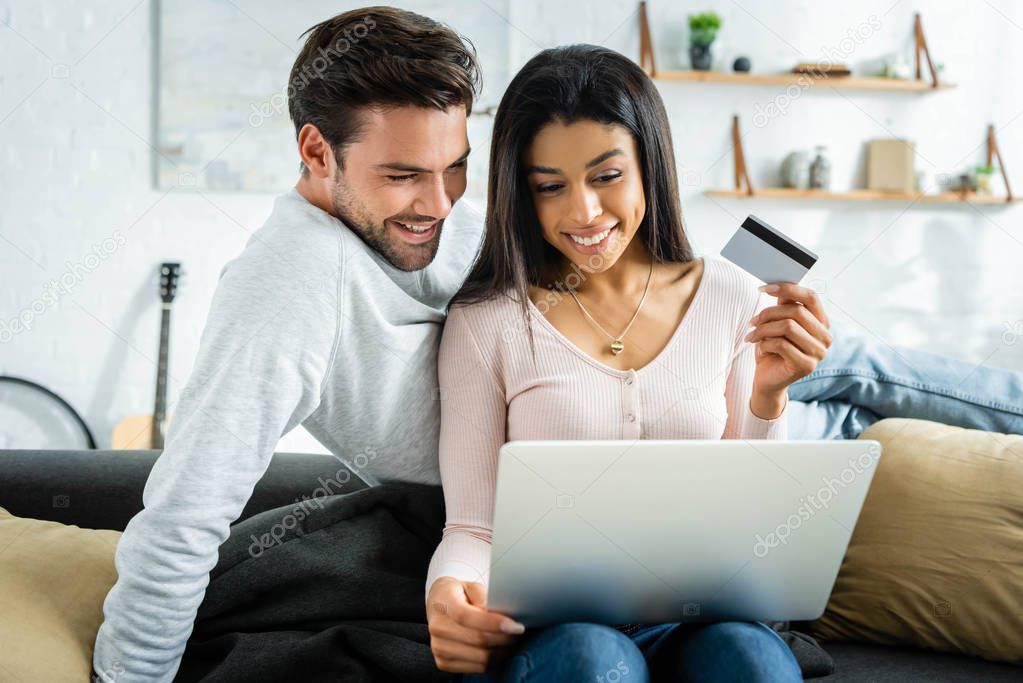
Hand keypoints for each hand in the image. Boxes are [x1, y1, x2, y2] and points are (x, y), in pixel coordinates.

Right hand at [426, 577, 524, 673]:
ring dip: (500, 651)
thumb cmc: (459, 594)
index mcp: (444, 604)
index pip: (468, 617)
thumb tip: (498, 613)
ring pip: (480, 657)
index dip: (494, 623)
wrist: (438, 605)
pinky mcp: (443, 663)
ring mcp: (438, 647)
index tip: (515, 626)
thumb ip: (484, 597)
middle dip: (504, 638)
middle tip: (517, 632)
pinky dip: (492, 661)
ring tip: (509, 640)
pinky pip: (476, 668)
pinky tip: (497, 649)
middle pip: (477, 640)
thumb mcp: (471, 586)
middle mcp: (437, 627)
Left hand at [744, 283, 831, 404]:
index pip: (811, 297)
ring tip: (752, 334)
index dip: (787, 289)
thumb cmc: (773, 348)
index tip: (763, 288)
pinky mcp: (807, 366)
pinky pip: (782, 344)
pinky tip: (758, 346)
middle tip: (752, 321)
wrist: (768, 378)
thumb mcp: (777, 323)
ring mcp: (818, 353)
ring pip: (788, 327)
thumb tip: (778, 286)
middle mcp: (825, 337)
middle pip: (796, 312)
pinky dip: (765, 343)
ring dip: (764, 329)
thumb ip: (784, 305)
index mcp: (821, 323)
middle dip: (769, 313)